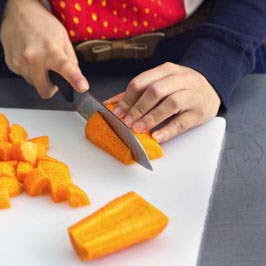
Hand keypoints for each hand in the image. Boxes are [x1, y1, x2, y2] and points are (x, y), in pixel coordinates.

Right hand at [0, 0, 88, 98]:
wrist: (18, 12)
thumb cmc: (42, 23)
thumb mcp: (63, 38)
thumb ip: (70, 60)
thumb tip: (75, 78)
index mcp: (51, 50)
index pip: (65, 68)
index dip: (75, 79)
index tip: (82, 86)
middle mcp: (34, 58)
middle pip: (44, 90)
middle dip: (49, 86)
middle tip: (51, 74)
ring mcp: (20, 62)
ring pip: (33, 83)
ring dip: (37, 76)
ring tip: (37, 58)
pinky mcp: (11, 64)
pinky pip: (23, 76)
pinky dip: (27, 69)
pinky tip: (28, 56)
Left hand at [104, 62, 220, 142]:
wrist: (212, 89)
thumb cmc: (181, 88)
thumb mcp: (160, 83)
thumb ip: (137, 93)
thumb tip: (111, 103)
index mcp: (166, 71)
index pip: (142, 82)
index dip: (127, 98)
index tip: (117, 112)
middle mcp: (180, 79)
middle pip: (155, 91)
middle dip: (137, 108)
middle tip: (126, 122)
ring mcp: (192, 95)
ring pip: (170, 103)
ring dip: (151, 117)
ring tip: (138, 129)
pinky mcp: (200, 112)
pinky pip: (183, 121)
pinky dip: (168, 130)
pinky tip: (156, 137)